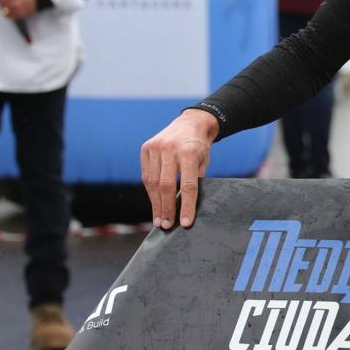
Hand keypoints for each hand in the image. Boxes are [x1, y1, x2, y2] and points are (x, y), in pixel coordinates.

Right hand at [140, 109, 218, 229]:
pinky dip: (150, 191)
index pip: (188, 185)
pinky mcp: (146, 148)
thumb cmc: (199, 147)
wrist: (191, 123)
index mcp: (189, 152)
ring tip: (159, 220)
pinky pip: (146, 175)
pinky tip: (154, 203)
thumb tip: (186, 209)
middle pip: (166, 185)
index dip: (186, 206)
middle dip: (166, 208)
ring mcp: (156, 147)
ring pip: (152, 182)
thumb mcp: (204, 162)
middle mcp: (170, 149)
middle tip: (166, 226)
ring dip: (155, 203)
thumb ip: (195, 181)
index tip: (185, 223)